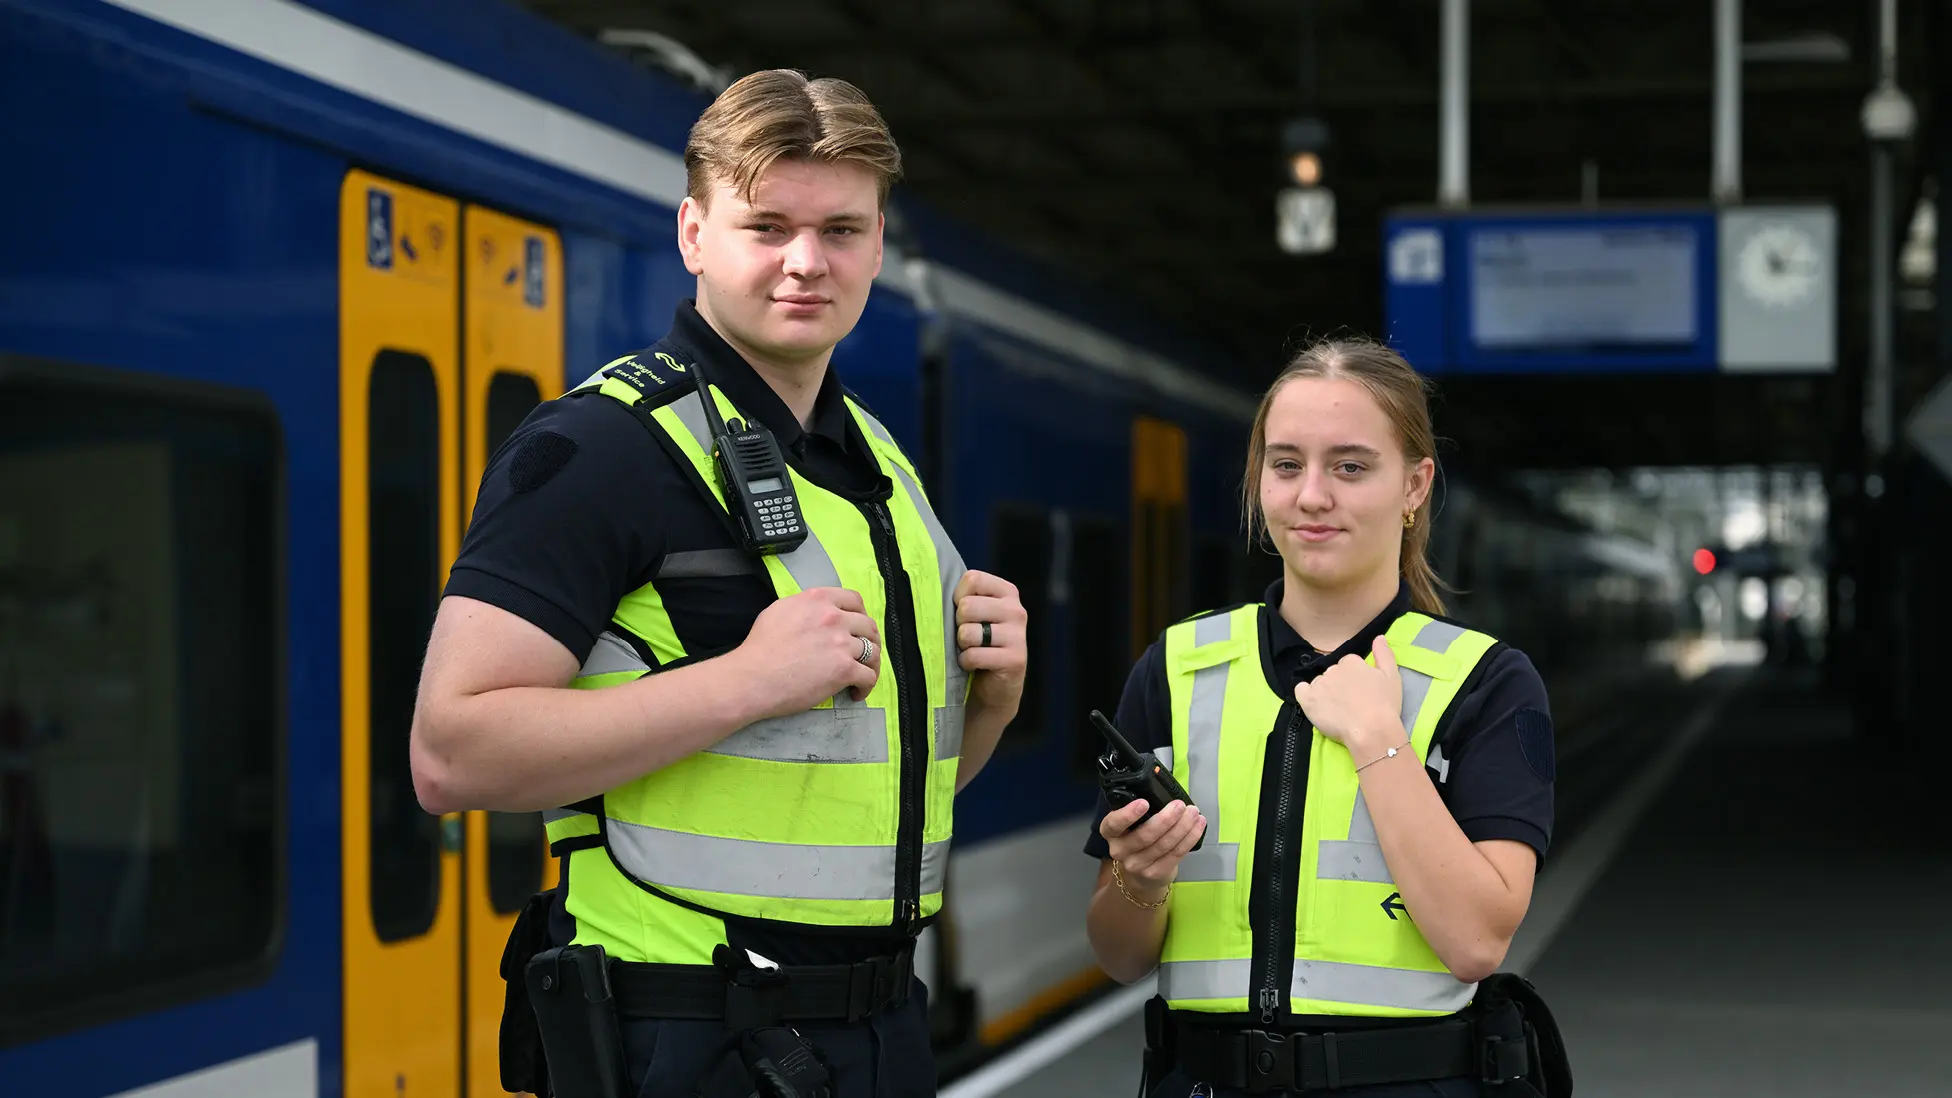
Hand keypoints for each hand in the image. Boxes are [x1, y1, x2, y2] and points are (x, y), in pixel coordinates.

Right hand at [732, 587, 880, 719]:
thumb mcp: (779, 610)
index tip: (858, 627)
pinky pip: (869, 676)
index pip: (854, 599)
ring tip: (861, 675)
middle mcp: (834, 617)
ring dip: (870, 664)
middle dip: (870, 640)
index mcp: (818, 600)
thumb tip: (816, 613)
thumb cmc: (759, 647)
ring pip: (872, 651)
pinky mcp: (844, 669)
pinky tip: (855, 692)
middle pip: (868, 626)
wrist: (752, 677)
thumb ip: (805, 608)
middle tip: (863, 655)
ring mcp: (841, 643)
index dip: (861, 614)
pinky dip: (866, 686)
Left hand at [954, 570, 1026, 710]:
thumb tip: (931, 588)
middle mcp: (1016, 610)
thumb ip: (964, 598)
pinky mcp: (1014, 660)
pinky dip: (966, 663)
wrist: (995, 686)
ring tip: (971, 650)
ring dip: (962, 645)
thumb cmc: (978, 643)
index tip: (963, 613)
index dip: (958, 597)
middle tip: (967, 636)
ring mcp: (1018, 635)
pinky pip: (973, 656)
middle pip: (967, 606)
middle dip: (958, 625)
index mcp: (1007, 592)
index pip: (972, 579)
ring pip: (967, 632)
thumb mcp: (974, 614)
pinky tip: (975, 665)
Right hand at [1099, 799, 1205, 896]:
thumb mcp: (1132, 822)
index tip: (1144, 803)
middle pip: (1144, 836)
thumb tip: (1164, 792)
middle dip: (1166, 819)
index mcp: (1111, 832)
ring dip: (1182, 827)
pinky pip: (1175, 854)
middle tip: (1180, 805)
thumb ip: (1142, 810)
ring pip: (1163, 845)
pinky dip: (1189, 838)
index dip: (1128, 814)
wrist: (1141, 872)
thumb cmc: (1138, 837)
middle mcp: (1120, 850)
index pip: (1114, 824)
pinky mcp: (1155, 873)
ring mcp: (1137, 865)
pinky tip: (1198, 826)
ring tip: (1193, 813)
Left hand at [1291, 635, 1404, 758]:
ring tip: (1338, 710)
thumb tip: (1378, 637)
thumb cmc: (1385, 705)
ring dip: (1325, 692)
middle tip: (1351, 703)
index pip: (1348, 664)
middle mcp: (1332, 669)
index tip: (1361, 691)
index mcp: (1351, 662)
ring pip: (1319, 684)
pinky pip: (1301, 691)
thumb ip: (1384, 654)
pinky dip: (1306, 695)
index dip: (1355, 679)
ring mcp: (1319, 684)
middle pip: (1333, 674)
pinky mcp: (1307, 700)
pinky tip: (1316, 705)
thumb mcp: (1392, 676)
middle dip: (1340, 685)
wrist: (1372, 731)